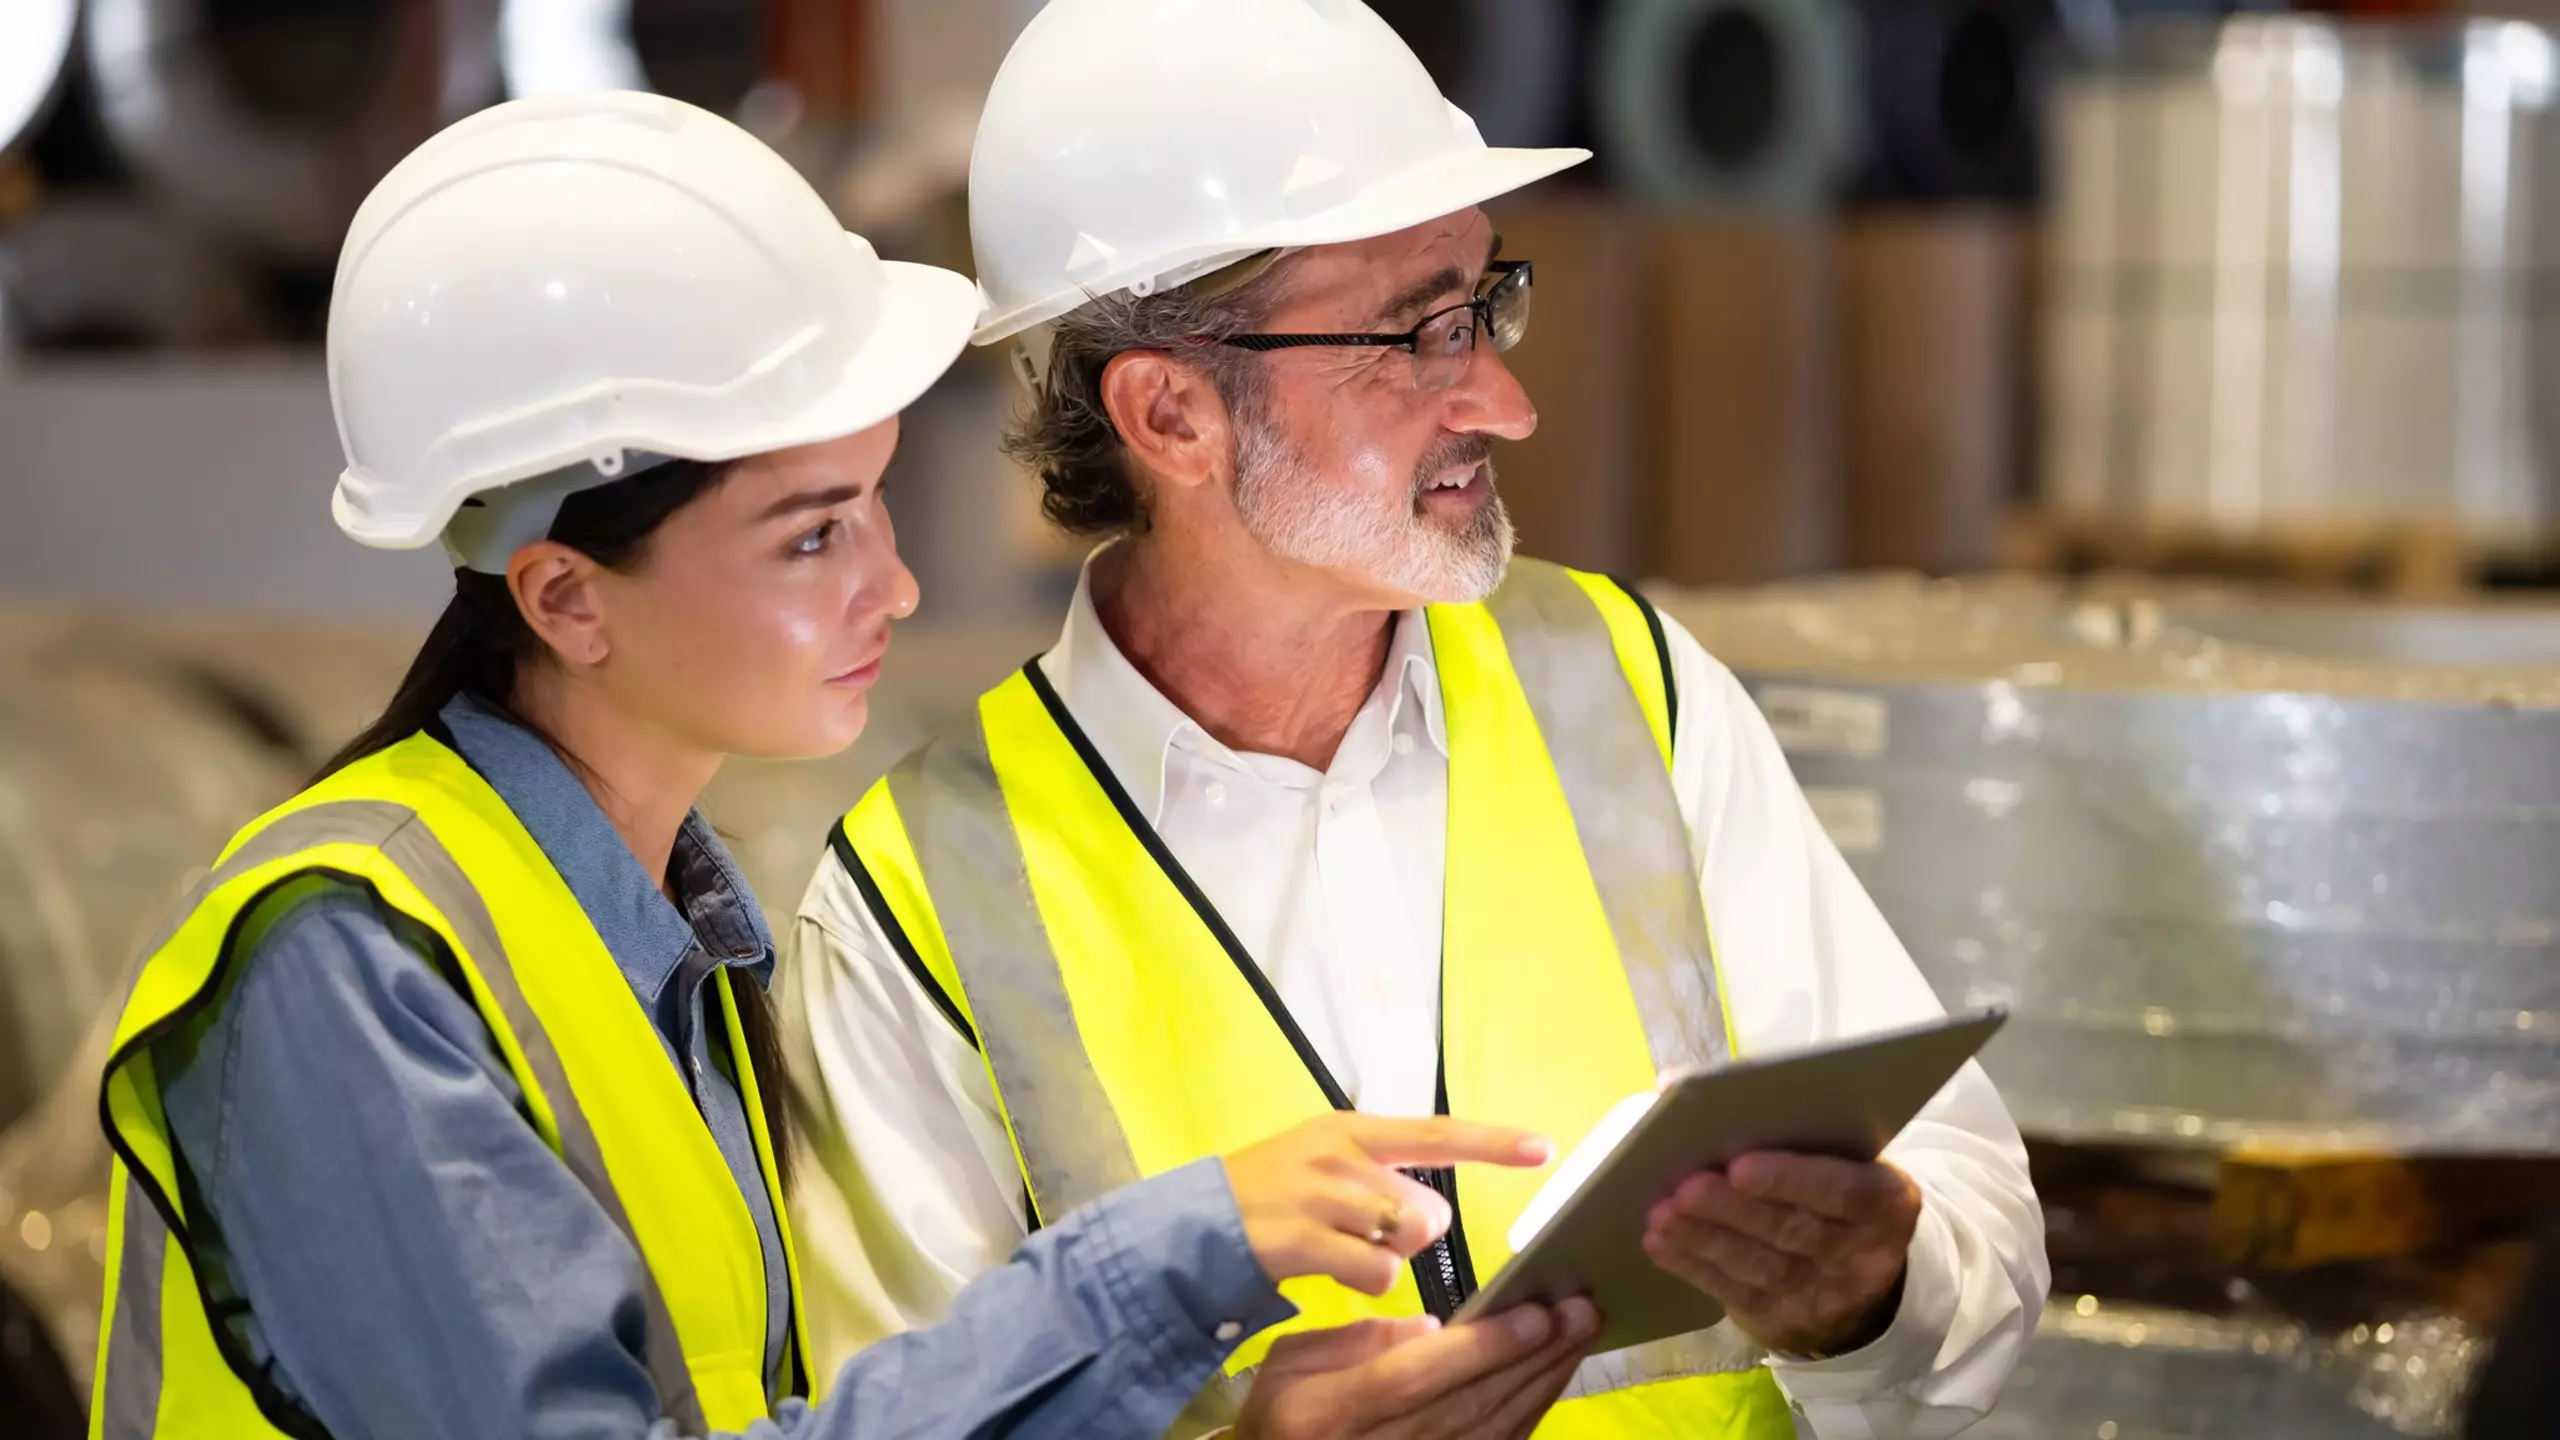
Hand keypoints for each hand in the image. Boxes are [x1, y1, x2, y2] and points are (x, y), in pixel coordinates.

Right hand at [1223, 1114, 1551, 1293]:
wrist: (1197, 1221)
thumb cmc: (1272, 1193)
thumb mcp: (1325, 1161)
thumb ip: (1382, 1175)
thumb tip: (1435, 1216)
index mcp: (1352, 1130)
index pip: (1436, 1133)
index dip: (1492, 1142)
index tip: (1543, 1149)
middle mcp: (1339, 1155)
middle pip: (1427, 1208)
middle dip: (1413, 1234)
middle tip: (1369, 1233)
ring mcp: (1318, 1195)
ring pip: (1404, 1240)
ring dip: (1387, 1258)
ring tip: (1345, 1248)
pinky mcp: (1300, 1238)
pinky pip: (1374, 1272)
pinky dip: (1365, 1282)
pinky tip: (1331, 1270)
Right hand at [1234, 1298, 1600, 1438]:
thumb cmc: (1279, 1416)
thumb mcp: (1289, 1364)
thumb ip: (1356, 1341)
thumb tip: (1432, 1328)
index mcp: (1326, 1416)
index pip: (1414, 1379)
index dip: (1479, 1349)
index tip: (1533, 1314)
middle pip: (1467, 1406)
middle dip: (1530, 1357)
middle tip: (1580, 1311)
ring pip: (1491, 1430)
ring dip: (1542, 1381)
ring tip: (1580, 1334)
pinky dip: (1530, 1413)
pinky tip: (1555, 1376)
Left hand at [1642, 1152, 1920, 1356]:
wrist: (1857, 1275)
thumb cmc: (1831, 1192)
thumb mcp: (1839, 1160)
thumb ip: (1789, 1130)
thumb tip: (1685, 1086)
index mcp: (1886, 1201)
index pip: (1842, 1190)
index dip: (1789, 1179)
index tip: (1739, 1165)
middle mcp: (1863, 1254)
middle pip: (1794, 1231)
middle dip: (1734, 1210)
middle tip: (1686, 1187)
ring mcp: (1825, 1295)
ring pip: (1762, 1266)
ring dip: (1705, 1238)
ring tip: (1662, 1214)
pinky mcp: (1785, 1320)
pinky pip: (1737, 1294)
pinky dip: (1694, 1266)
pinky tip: (1661, 1243)